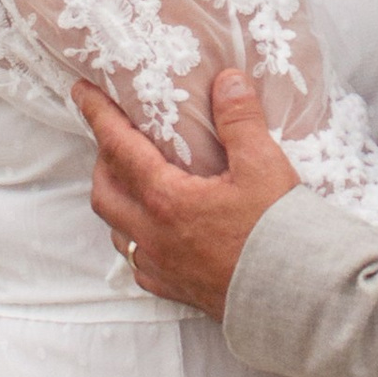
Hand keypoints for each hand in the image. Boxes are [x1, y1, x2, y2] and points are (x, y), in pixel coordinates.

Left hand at [78, 69, 301, 317]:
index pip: (119, 148)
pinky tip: (153, 232)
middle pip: (105, 191)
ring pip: (117, 230)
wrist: (294, 296)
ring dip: (116, 200)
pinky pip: (138, 263)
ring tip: (132, 182)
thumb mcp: (263, 166)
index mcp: (166, 199)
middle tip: (115, 138)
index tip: (83, 93)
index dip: (99, 116)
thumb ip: (240, 120)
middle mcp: (153, 235)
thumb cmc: (277, 232)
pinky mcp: (174, 289)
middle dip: (102, 160)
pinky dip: (135, 239)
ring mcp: (160, 266)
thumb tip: (227, 80)